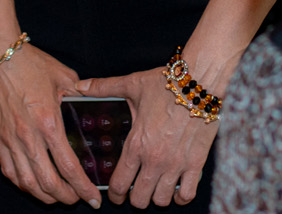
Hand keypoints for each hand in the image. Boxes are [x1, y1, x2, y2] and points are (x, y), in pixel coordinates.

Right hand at [0, 43, 98, 207]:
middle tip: (78, 199)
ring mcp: (10, 140)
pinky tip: (34, 185)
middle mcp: (28, 137)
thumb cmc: (30, 63)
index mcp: (48, 122)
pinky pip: (9, 171)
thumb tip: (90, 106)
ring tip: (58, 197)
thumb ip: (79, 96)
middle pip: (48, 182)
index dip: (82, 187)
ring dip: (45, 195)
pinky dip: (23, 184)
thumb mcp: (63, 77)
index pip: (68, 166)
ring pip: (27, 182)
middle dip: (66, 197)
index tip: (92, 196)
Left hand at [77, 68, 215, 207]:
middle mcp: (155, 159)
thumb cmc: (166, 84)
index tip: (116, 196)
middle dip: (135, 198)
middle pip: (140, 199)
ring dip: (156, 198)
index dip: (115, 196)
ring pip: (161, 200)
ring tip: (155, 188)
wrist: (200, 81)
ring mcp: (176, 164)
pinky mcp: (196, 163)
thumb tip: (80, 87)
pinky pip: (187, 194)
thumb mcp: (132, 85)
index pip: (119, 184)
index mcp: (136, 144)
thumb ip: (104, 88)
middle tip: (136, 190)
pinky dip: (180, 197)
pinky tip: (176, 189)